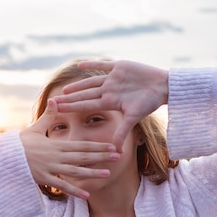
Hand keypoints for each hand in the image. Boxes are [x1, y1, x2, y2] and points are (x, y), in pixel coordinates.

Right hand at [20, 98, 119, 198]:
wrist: (4, 156)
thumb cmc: (20, 143)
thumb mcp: (35, 128)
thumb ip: (48, 116)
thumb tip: (55, 99)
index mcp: (57, 144)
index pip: (82, 144)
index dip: (98, 145)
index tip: (111, 145)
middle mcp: (57, 155)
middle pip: (83, 156)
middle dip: (101, 156)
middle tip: (118, 156)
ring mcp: (51, 167)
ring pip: (76, 170)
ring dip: (92, 172)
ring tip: (108, 173)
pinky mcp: (44, 178)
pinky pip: (61, 186)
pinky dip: (74, 190)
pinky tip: (86, 195)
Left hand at [54, 60, 168, 151]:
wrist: (163, 86)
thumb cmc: (149, 103)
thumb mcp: (133, 118)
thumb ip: (122, 132)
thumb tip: (115, 151)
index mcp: (110, 102)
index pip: (86, 105)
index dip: (71, 107)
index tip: (58, 109)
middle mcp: (109, 90)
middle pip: (85, 94)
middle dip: (69, 98)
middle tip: (53, 101)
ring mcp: (113, 79)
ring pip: (91, 81)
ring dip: (78, 85)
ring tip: (65, 90)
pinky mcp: (119, 66)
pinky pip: (103, 65)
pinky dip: (92, 65)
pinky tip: (80, 65)